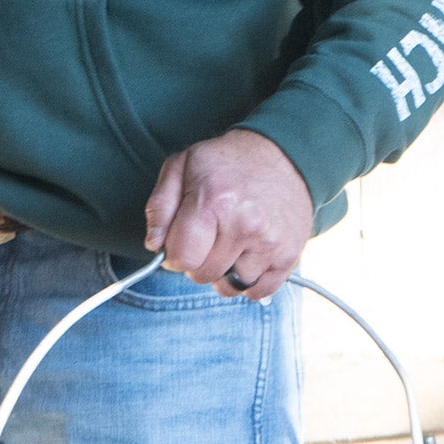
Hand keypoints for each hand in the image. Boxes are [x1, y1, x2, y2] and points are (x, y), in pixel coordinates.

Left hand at [143, 129, 311, 299]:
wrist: (283, 152)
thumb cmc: (228, 161)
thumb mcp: (182, 166)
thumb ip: (160, 206)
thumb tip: (155, 244)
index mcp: (214, 202)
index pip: (182, 258)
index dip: (175, 254)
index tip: (182, 241)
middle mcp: (244, 226)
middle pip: (203, 275)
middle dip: (199, 261)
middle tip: (209, 236)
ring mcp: (270, 243)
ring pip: (231, 286)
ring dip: (225, 271)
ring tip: (232, 243)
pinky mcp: (289, 255)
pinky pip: (259, 291)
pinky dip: (250, 280)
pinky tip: (249, 255)